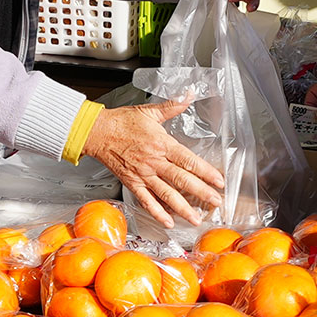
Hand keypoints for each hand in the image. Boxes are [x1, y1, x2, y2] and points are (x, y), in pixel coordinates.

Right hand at [83, 99, 224, 227]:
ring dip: (182, 208)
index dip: (206, 172)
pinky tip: (168, 222)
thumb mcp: (150, 111)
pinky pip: (146, 201)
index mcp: (162, 144)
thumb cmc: (122, 122)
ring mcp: (143, 175)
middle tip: (215, 202)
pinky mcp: (132, 183)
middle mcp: (154, 162)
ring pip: (166, 194)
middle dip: (201, 192)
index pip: (188, 160)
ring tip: (196, 218)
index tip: (219, 181)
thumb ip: (172, 105)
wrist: (97, 132)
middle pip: (182, 180)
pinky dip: (158, 213)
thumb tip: (188, 94)